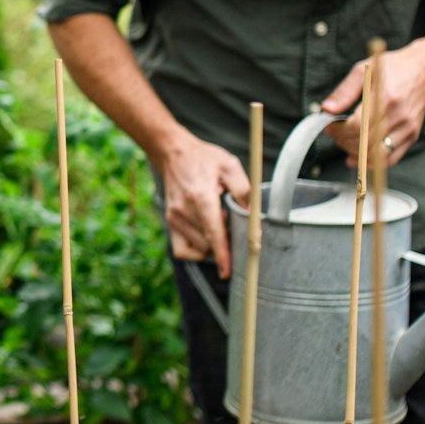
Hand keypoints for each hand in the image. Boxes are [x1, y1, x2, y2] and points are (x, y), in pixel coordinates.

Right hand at [158, 135, 249, 278]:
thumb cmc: (204, 158)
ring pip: (197, 248)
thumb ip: (244, 190)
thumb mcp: (229, 166)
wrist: (173, 152)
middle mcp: (183, 211)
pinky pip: (182, 250)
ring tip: (217, 222)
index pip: (213, 233)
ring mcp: (174, 218)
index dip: (222, 254)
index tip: (227, 271)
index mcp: (200, 197)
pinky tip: (205, 237)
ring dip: (211, 245)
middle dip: (224, 243)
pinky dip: (196, 250)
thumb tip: (254, 215)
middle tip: (231, 224)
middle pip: (207, 244)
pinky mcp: (170, 222)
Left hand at [320, 44, 424, 169]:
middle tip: (336, 134)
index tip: (329, 126)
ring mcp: (408, 127)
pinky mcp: (413, 135)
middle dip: (344, 142)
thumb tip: (326, 110)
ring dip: (357, 154)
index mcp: (385, 98)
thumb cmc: (393, 68)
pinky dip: (373, 163)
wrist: (423, 69)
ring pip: (378, 155)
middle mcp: (399, 115)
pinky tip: (359, 157)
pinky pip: (392, 158)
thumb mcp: (363, 71)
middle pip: (366, 143)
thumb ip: (344, 92)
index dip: (338, 130)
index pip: (356, 126)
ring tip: (346, 143)